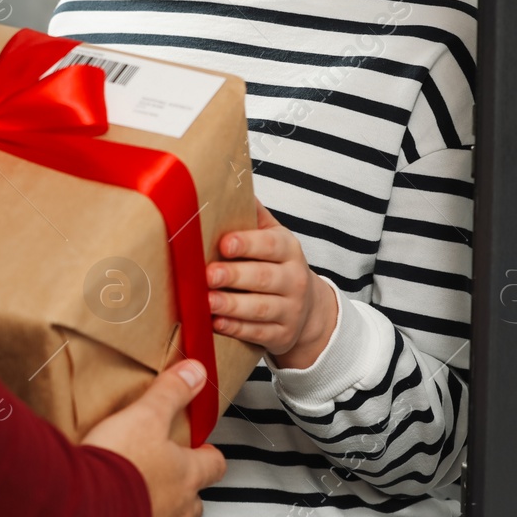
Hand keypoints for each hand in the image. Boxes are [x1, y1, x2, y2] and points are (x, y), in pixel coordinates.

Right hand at [82, 358, 227, 516]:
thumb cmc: (115, 468)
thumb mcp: (143, 416)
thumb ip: (170, 393)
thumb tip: (197, 371)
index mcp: (184, 478)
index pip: (212, 465)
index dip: (209, 456)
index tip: (203, 451)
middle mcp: (175, 515)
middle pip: (192, 505)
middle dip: (181, 494)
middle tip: (160, 480)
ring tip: (128, 513)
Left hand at [207, 196, 336, 369]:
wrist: (309, 308)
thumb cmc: (278, 265)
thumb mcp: (273, 236)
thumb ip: (253, 215)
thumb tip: (231, 182)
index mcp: (288, 249)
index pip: (271, 245)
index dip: (248, 244)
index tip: (225, 243)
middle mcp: (293, 279)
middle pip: (264, 277)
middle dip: (235, 276)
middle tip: (208, 274)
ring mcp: (290, 310)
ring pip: (260, 308)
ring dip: (232, 305)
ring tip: (207, 301)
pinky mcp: (282, 335)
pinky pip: (258, 333)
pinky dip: (237, 329)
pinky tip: (217, 323)